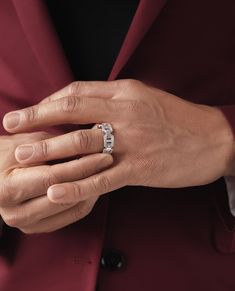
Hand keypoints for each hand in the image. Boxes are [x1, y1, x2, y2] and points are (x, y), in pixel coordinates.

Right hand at [0, 132, 112, 232]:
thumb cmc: (9, 152)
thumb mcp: (27, 142)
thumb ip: (54, 145)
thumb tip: (88, 144)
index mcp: (7, 188)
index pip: (54, 177)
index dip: (81, 165)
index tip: (103, 154)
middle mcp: (14, 212)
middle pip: (64, 195)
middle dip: (91, 178)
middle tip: (109, 162)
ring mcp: (25, 224)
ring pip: (71, 210)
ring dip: (91, 191)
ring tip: (105, 173)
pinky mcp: (36, 228)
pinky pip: (69, 218)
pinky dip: (84, 202)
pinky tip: (94, 187)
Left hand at [3, 79, 234, 205]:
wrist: (214, 139)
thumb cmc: (179, 119)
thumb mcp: (145, 99)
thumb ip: (115, 102)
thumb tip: (87, 108)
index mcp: (126, 92)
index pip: (78, 91)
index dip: (51, 100)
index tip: (33, 111)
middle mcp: (125, 112)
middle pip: (72, 111)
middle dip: (38, 118)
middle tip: (12, 125)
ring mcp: (131, 141)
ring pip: (81, 144)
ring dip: (48, 150)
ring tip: (22, 157)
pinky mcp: (140, 169)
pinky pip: (101, 178)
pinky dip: (76, 185)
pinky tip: (54, 190)